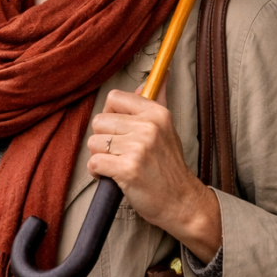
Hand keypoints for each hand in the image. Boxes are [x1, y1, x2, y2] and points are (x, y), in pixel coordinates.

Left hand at [86, 84, 221, 262]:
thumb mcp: (167, 129)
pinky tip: (113, 177)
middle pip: (99, 122)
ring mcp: (139, 148)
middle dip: (103, 140)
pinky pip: (94, 163)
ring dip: (100, 157)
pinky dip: (98, 173)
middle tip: (120, 153)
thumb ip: (157, 100)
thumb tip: (162, 74)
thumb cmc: (168, 167)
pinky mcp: (128, 169)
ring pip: (93, 143)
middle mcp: (149, 127)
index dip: (110, 115)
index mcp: (156, 113)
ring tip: (118, 165)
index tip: (119, 130)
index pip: (114, 98)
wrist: (182, 202)